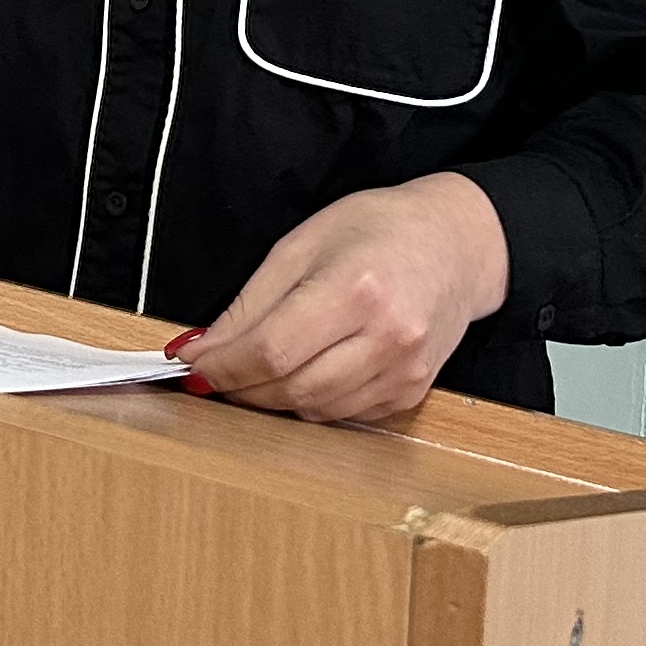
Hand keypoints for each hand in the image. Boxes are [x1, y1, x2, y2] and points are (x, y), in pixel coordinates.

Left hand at [173, 176, 509, 424]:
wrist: (455, 244)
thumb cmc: (377, 231)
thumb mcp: (302, 244)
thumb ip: (250, 303)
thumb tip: (201, 349)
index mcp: (356, 288)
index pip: (271, 350)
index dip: (222, 365)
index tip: (190, 364)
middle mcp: (388, 336)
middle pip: (290, 387)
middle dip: (240, 386)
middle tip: (214, 370)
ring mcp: (405, 370)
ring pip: (313, 409)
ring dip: (271, 398)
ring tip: (255, 368)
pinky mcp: (411, 392)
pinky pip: (342, 414)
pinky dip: (310, 401)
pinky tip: (303, 371)